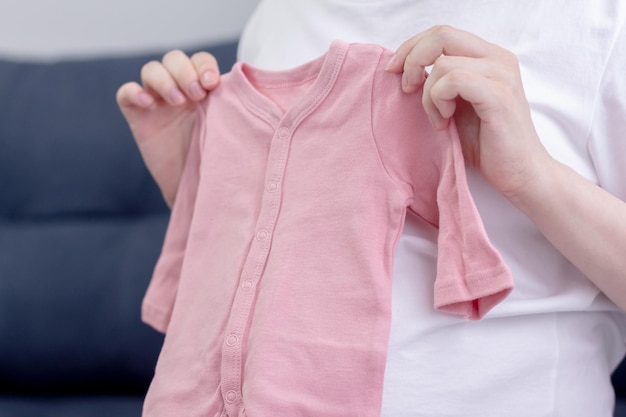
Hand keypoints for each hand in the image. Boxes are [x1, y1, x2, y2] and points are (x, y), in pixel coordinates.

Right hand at [116, 50, 220, 206]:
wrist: (198, 187)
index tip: (212, 84)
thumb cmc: (217, 158)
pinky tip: (147, 103)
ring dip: (164, 80)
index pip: (199, 60)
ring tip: (177, 101)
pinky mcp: (137, 116)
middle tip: (196, 95)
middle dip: (185, 71)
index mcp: (201, 88)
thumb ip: (234, 108)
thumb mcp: (228, 129)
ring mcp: (156, 101)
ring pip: (151, 70)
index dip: (203, 65)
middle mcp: (178, 90)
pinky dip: (133, 91)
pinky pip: (126, 93)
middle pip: (174, 59)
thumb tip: (252, 94)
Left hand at [385, 25, 550, 199]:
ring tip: (439, 119)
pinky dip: (439, 101)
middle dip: (412, 61)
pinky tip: (445, 121)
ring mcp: (501, 74)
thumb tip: (405, 70)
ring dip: (428, 95)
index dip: (411, 47)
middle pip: (441, 35)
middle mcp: (498, 58)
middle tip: (406, 89)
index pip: (442, 33)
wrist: (521, 173)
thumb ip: (439, 83)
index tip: (394, 71)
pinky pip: (453, 80)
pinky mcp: (499, 95)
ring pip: (442, 64)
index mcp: (489, 57)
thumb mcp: (455, 106)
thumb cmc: (487, 144)